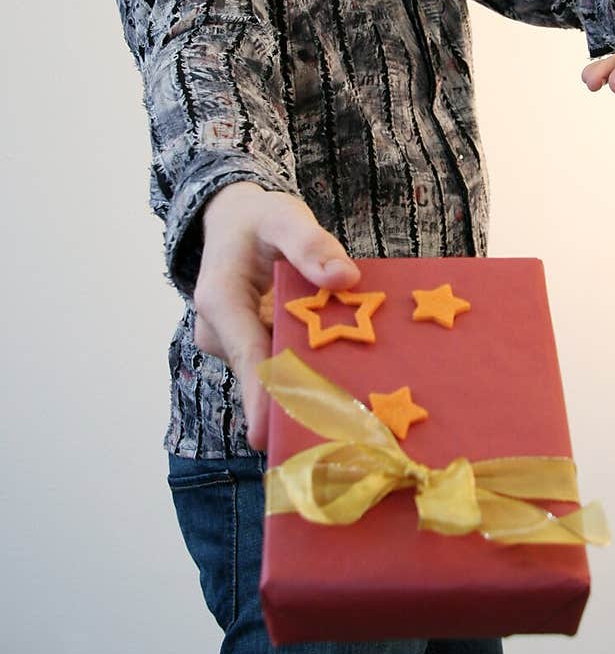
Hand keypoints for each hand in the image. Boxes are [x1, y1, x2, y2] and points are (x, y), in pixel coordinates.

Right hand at [192, 182, 359, 449]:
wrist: (232, 220)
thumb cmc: (258, 219)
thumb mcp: (284, 218)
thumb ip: (311, 244)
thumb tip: (345, 277)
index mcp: (220, 300)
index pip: (247, 356)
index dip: (261, 397)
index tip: (268, 435)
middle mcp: (219, 331)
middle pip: (264, 374)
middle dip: (302, 396)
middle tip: (350, 424)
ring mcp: (232, 343)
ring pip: (273, 371)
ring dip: (309, 382)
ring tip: (358, 406)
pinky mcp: (247, 348)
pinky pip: (278, 364)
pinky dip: (307, 368)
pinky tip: (346, 380)